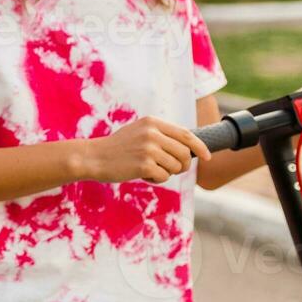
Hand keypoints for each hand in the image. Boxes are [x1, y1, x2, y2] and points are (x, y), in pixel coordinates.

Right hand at [82, 116, 211, 183]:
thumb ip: (161, 135)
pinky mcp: (144, 164)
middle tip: (168, 169)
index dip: (200, 147)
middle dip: (181, 165)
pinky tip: (140, 173)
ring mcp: (149, 148)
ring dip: (166, 172)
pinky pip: (164, 177)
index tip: (208, 157)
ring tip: (147, 168)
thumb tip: (190, 146)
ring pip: (176, 167)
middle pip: (185, 153)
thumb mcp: (139, 132)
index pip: (186, 134)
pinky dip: (155, 179)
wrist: (93, 157)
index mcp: (152, 122)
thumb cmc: (117, 148)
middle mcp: (152, 133)